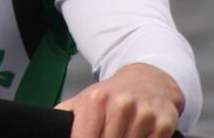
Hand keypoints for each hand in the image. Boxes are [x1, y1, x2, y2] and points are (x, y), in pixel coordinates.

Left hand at [56, 62, 183, 137]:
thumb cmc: (113, 94)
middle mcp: (120, 105)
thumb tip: (50, 125)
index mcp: (96, 100)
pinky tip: (135, 136)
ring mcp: (143, 115)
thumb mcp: (85, 98)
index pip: (84, 137)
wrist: (150, 80)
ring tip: (118, 135)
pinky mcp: (164, 125)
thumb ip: (66, 114)